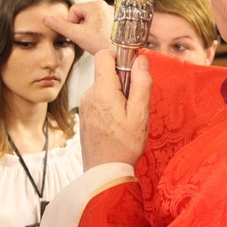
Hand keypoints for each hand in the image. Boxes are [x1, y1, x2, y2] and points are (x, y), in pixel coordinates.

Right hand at [44, 1, 113, 54]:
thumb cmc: (103, 43)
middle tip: (86, 38)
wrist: (122, 53)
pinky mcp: (117, 22)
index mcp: (96, 5)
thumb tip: (47, 19)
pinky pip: (101, 24)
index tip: (76, 34)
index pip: (73, 10)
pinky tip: (102, 40)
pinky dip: (99, 32)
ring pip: (92, 20)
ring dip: (89, 30)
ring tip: (95, 40)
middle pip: (83, 15)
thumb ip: (61, 26)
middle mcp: (105, 6)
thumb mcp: (77, 35)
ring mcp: (112, 13)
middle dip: (81, 27)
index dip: (71, 23)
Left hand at [80, 50, 150, 169]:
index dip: (120, 56)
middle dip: (123, 79)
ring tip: (126, 116)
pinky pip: (99, 98)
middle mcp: (89, 95)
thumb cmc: (124, 145)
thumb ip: (141, 84)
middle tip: (134, 101)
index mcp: (102, 91)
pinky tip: (117, 122)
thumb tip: (141, 61)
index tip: (132, 69)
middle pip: (106, 72)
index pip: (104, 55)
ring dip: (117, 93)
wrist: (104, 171)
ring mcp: (85, 105)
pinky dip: (110, 103)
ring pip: (104, 86)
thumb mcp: (140, 114)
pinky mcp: (85, 114)